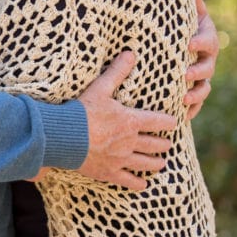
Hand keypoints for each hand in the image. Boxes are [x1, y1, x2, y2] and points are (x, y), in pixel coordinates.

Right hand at [30, 52, 174, 190]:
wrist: (63, 137)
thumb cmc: (82, 111)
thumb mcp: (100, 88)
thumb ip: (117, 72)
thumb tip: (131, 53)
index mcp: (131, 121)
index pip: (159, 121)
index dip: (168, 122)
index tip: (172, 122)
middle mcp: (131, 142)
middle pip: (156, 145)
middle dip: (163, 144)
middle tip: (166, 143)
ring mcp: (121, 159)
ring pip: (146, 164)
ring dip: (156, 163)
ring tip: (161, 163)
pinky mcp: (109, 173)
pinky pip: (129, 181)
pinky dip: (138, 183)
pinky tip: (143, 184)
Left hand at [184, 0, 218, 120]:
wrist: (182, 45)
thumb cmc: (182, 25)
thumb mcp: (187, 11)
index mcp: (205, 39)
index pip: (207, 41)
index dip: (200, 42)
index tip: (189, 44)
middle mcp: (206, 59)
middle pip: (207, 67)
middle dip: (197, 72)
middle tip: (184, 75)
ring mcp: (202, 77)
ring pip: (204, 88)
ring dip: (195, 94)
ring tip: (182, 98)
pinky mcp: (194, 91)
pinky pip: (196, 104)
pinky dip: (191, 110)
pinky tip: (182, 117)